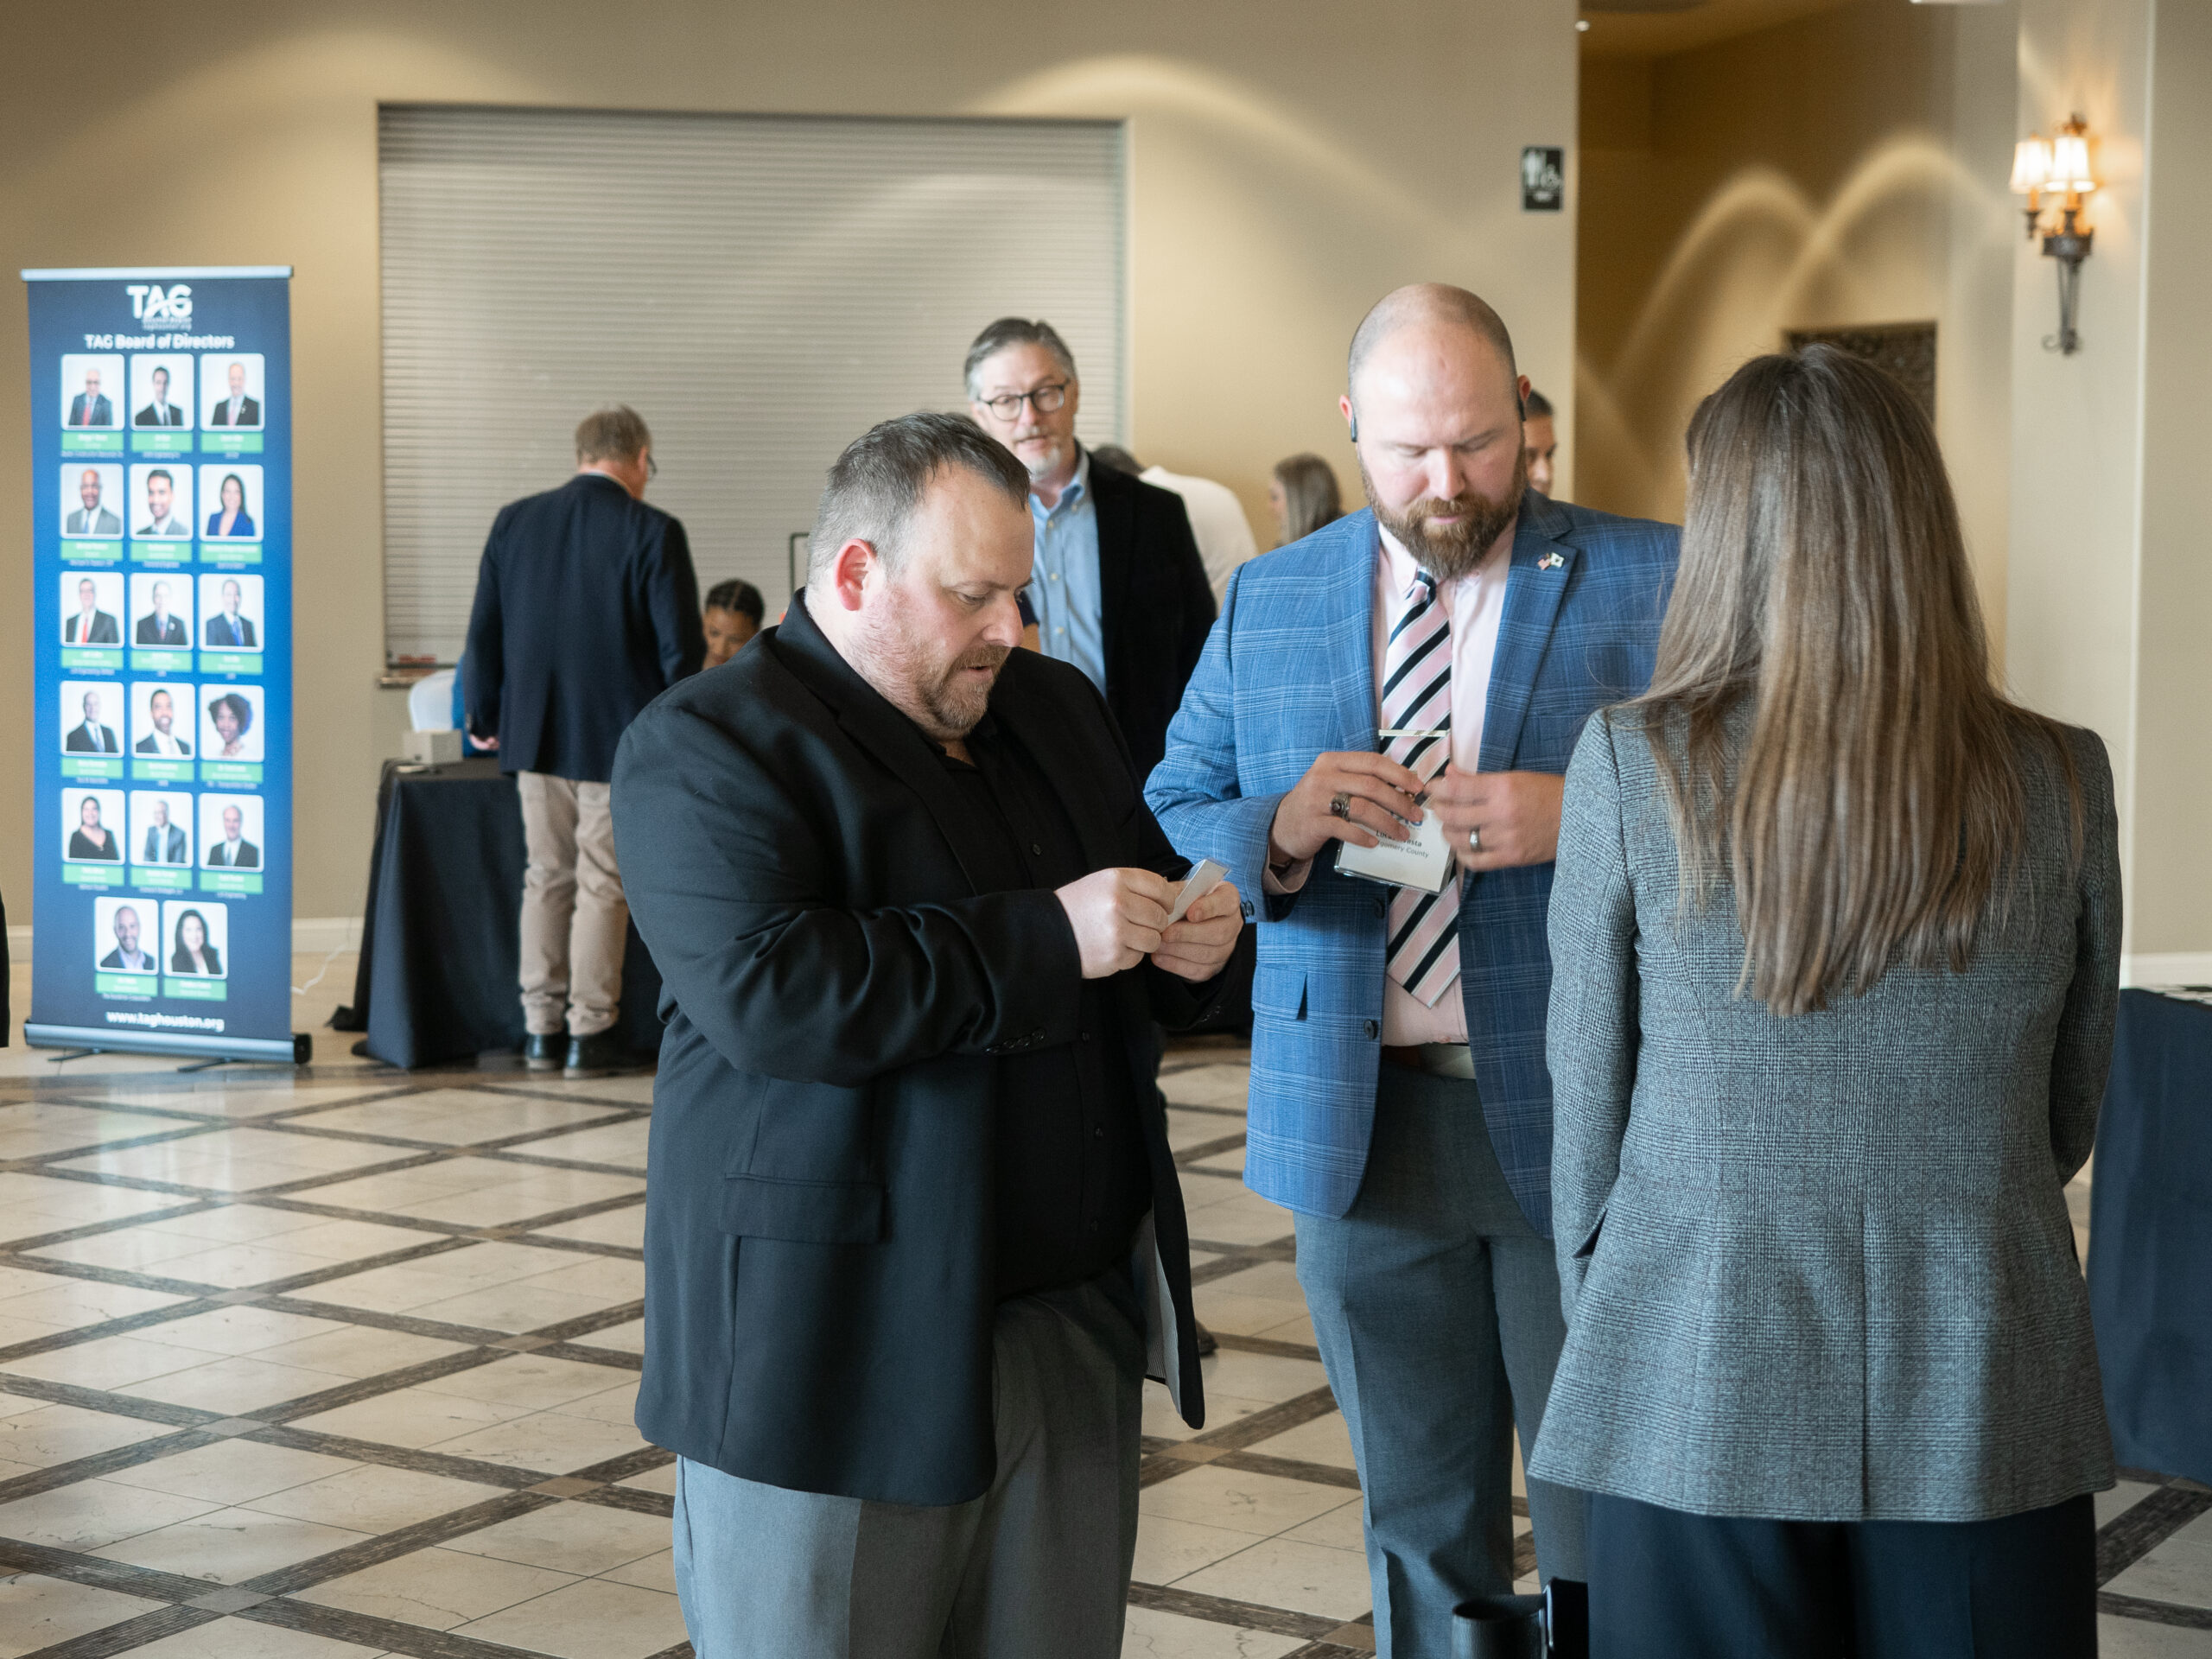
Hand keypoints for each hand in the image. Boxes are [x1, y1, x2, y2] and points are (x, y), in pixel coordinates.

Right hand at [1055, 867, 1173, 978]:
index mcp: (1116, 879)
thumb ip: (1137, 886)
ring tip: (1125, 936)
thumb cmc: (1078, 906)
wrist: (1046, 932)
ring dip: (1143, 941)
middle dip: (1154, 923)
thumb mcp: (1103, 883)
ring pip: (1154, 939)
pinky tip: (1112, 947)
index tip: (1163, 905)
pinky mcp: (1113, 955)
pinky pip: (1138, 958)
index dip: (1166, 899)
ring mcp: (1116, 931)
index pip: (1161, 888)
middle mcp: (1118, 903)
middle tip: (1138, 924)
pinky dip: (1129, 955)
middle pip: (1160, 917)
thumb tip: (1176, 891)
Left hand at [1152, 880, 1242, 982]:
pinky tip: (1159, 957)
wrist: (1190, 924)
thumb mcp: (1184, 891)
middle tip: (1165, 933)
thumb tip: (1164, 903)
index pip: (1226, 902)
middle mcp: (1233, 924)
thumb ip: (1177, 893)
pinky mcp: (1214, 967)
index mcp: (1228, 899)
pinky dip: (1175, 964)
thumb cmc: (1187, 903)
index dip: (1209, 908)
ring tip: (1158, 944)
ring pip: (1207, 954)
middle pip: (1217, 933)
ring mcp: (1226, 948)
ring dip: (1178, 950)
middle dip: (1188, 934)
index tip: (1190, 913)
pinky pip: (1197, 970)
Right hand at [1268, 752, 1427, 863]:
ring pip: (1363, 808)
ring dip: (1388, 822)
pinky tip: (1375, 842)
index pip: (1373, 762)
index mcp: (1332, 761)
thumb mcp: (1334, 782)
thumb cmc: (1316, 802)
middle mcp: (1324, 776)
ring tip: (1402, 833)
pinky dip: (1364, 837)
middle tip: (1416, 815)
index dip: (1399, 774)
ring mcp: (1317, 799)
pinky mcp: (1313, 823)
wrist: (1281, 825)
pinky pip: (1345, 829)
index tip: (1417, 788)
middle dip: (1399, 801)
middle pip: (1371, 785)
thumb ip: (1361, 779)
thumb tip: (1404, 785)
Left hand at [1426, 767, 1563, 870]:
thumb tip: (1449, 774)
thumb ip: (1479, 778)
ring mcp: (1506, 838)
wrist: (1581, 816)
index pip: (1456, 789)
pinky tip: (1462, 846)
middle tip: (1438, 806)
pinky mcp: (1512, 858)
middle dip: (1439, 809)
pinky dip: (1463, 854)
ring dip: (1448, 831)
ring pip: (1460, 838)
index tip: (1432, 788)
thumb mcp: (1515, 778)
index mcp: (1503, 787)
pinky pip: (1475, 861)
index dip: (1437, 788)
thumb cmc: (1548, 793)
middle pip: (1453, 814)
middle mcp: (1502, 813)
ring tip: (1449, 825)